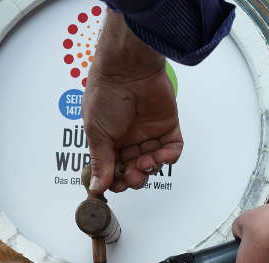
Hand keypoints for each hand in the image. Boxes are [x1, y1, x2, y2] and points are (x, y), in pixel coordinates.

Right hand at [83, 11, 182, 193]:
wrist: (128, 69)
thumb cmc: (106, 96)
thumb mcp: (97, 133)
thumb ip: (100, 162)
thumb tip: (96, 188)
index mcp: (109, 139)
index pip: (113, 168)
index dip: (115, 180)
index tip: (114, 186)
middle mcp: (129, 138)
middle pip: (134, 169)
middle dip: (133, 177)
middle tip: (131, 177)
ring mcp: (149, 133)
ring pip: (153, 162)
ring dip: (150, 168)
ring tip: (144, 163)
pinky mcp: (167, 126)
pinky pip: (172, 149)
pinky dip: (168, 157)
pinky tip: (160, 156)